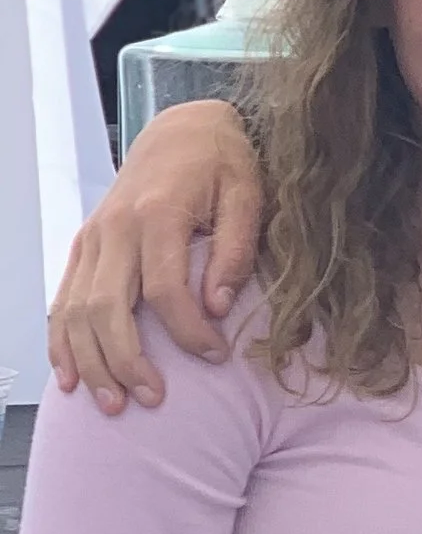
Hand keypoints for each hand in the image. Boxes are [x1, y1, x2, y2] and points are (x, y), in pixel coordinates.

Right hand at [46, 100, 264, 412]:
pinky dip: (62, 341)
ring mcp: (93, 238)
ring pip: (77, 311)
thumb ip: (235, 249)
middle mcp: (115, 229)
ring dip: (90, 362)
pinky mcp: (83, 245)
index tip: (215, 356)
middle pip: (108, 308)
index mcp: (158, 214)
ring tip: (112, 404)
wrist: (183, 129)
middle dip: (125, 361)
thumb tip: (218, 305)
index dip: (187, 331)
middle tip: (149, 401)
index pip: (164, 289)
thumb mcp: (247, 195)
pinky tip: (71, 376)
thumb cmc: (223, 163)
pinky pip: (63, 299)